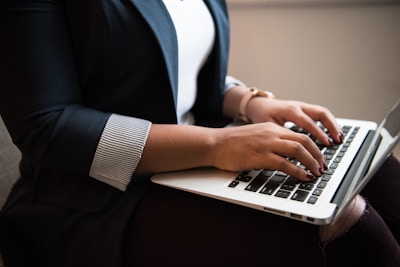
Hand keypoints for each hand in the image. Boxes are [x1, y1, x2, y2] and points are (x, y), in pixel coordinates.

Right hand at [211, 122, 326, 180]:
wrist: (215, 144)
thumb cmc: (232, 143)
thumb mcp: (255, 136)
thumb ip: (271, 141)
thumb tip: (286, 154)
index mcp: (271, 128)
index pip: (300, 134)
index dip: (314, 147)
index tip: (319, 157)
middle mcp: (272, 133)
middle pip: (304, 140)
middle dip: (318, 155)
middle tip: (323, 166)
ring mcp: (266, 144)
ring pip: (298, 150)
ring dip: (312, 162)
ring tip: (317, 172)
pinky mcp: (260, 157)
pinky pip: (285, 164)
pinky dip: (298, 171)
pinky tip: (304, 177)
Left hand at [246, 98, 343, 145]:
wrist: (258, 105)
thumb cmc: (262, 116)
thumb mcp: (268, 127)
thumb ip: (280, 137)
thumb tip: (291, 152)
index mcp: (289, 111)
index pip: (308, 122)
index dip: (319, 134)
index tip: (327, 143)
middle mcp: (298, 106)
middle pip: (321, 113)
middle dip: (331, 127)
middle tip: (338, 140)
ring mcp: (302, 106)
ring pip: (323, 112)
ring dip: (333, 125)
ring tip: (339, 138)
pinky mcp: (304, 109)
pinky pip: (319, 114)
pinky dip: (328, 123)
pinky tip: (332, 133)